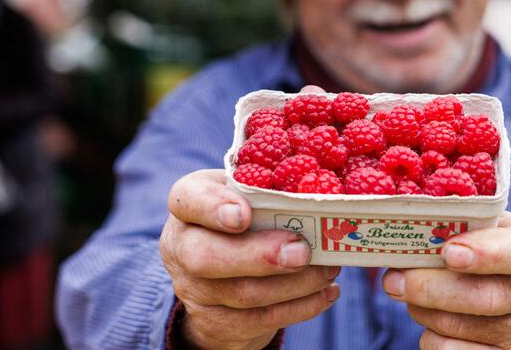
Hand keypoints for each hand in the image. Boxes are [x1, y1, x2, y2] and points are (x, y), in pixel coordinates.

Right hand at [160, 169, 339, 349]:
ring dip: (295, 283)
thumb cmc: (243, 217)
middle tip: (302, 251)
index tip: (244, 215)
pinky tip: (327, 293)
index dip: (214, 208)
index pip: (188, 200)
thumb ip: (269, 188)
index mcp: (187, 204)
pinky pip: (259, 321)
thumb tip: (319, 191)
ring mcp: (194, 290)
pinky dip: (300, 307)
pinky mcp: (215, 323)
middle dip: (260, 256)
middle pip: (206, 257)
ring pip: (242, 293)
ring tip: (329, 269)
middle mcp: (181, 247)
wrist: (218, 275)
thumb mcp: (246, 192)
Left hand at [382, 212, 510, 349]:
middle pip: (483, 297)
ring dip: (423, 310)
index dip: (485, 253)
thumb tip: (408, 235)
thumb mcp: (486, 229)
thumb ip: (459, 226)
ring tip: (411, 295)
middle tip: (393, 279)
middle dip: (430, 288)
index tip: (449, 252)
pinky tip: (430, 320)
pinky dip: (431, 337)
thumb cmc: (489, 251)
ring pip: (459, 327)